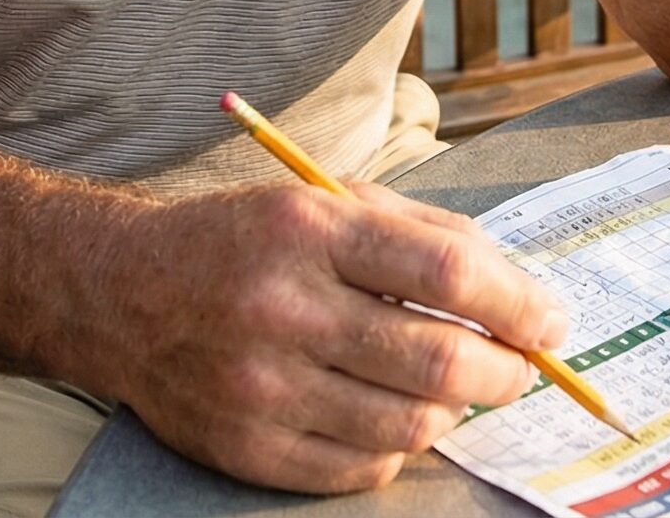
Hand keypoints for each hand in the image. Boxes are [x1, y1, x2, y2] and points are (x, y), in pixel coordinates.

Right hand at [93, 180, 566, 493]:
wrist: (120, 293)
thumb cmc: (242, 242)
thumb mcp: (324, 201)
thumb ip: (423, 236)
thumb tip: (521, 295)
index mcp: (307, 230)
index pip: (447, 273)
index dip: (518, 303)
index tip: (549, 320)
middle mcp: (282, 308)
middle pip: (440, 360)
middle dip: (506, 371)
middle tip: (518, 367)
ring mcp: (262, 387)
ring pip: (412, 424)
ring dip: (454, 410)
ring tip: (451, 388)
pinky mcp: (248, 448)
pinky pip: (364, 468)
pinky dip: (399, 445)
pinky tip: (390, 414)